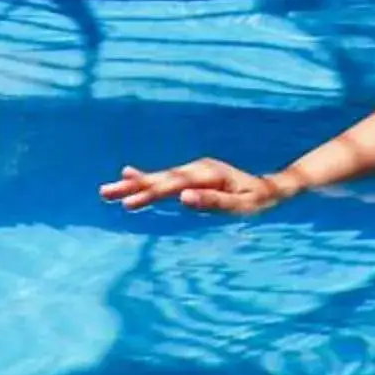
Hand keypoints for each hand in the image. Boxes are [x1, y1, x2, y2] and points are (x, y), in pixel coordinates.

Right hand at [101, 158, 292, 216]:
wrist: (270, 188)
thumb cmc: (257, 201)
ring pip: (160, 179)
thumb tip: (183, 198)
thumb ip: (212, 201)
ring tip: (108, 190)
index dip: (149, 194)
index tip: (129, 204)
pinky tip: (131, 177)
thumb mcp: (240, 205)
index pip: (172, 186)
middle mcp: (196, 168)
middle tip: (105, 192)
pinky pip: (166, 180)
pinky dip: (148, 180)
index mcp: (206, 174)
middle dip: (132, 186)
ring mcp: (193, 171)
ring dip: (134, 184)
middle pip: (160, 179)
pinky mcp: (192, 177)